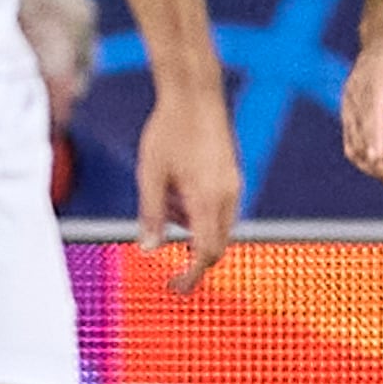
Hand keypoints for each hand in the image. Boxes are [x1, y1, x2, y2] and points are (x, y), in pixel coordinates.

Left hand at [133, 87, 241, 290]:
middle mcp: (227, 196)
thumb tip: (148, 250)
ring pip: (219, 227)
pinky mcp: (232, 176)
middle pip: (216, 245)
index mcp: (207, 200)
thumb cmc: (168, 131)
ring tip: (165, 202)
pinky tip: (178, 190)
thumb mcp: (150, 175)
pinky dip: (200, 214)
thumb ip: (151, 215)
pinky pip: (221, 209)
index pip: (205, 253)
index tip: (175, 288)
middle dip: (193, 259)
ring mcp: (233, 185)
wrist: (195, 94)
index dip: (191, 277)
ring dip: (193, 231)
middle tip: (169, 269)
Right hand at [336, 23, 382, 195]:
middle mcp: (354, 95)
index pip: (368, 111)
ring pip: (356, 148)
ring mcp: (350, 108)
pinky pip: (357, 146)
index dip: (371, 135)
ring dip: (381, 170)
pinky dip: (375, 163)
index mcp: (373, 78)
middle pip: (362, 137)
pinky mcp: (352, 118)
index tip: (375, 157)